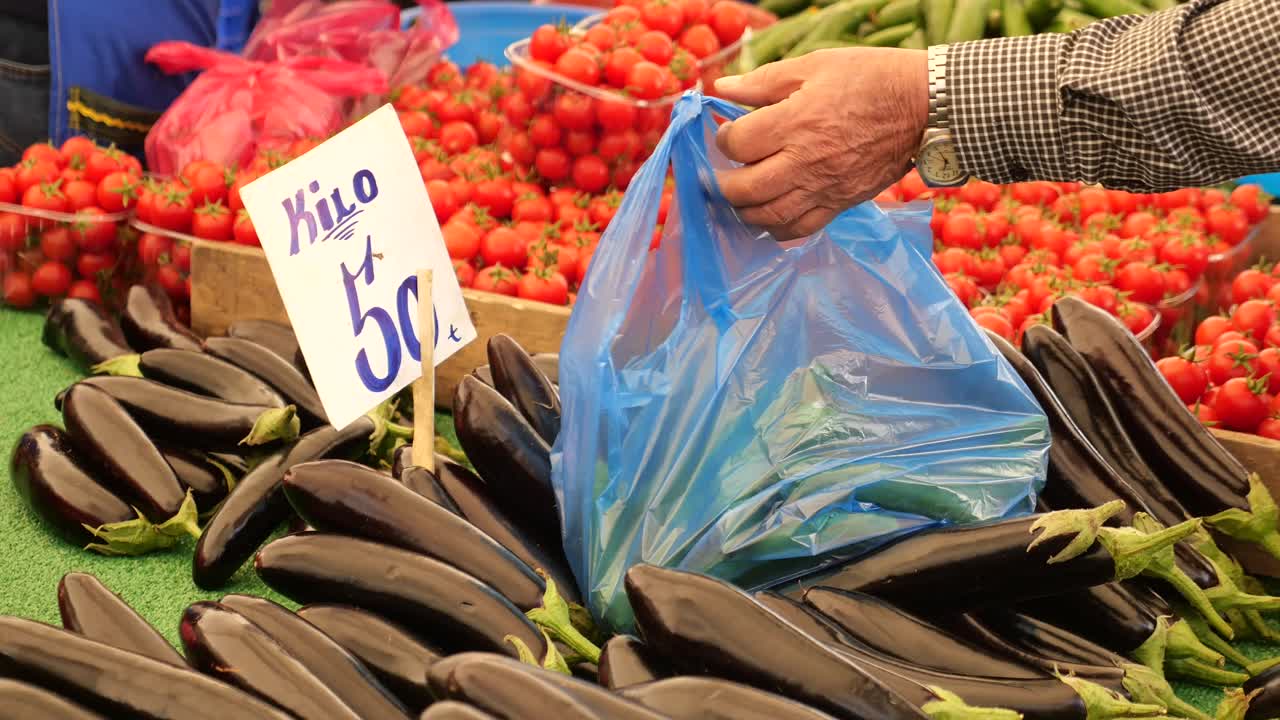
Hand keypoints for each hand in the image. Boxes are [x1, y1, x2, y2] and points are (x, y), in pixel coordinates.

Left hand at [713, 47, 928, 240]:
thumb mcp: (815, 66)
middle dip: (722, 185)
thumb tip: (723, 89)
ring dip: (744, 212)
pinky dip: (777, 230)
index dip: (723, 139)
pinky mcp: (841, 204)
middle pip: (745, 190)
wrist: (924, 107)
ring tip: (738, 199)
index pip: (738, 144)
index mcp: (794, 123)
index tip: (728, 132)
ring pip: (768, 217)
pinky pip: (800, 230)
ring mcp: (824, 188)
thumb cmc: (870, 79)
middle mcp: (805, 162)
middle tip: (718, 176)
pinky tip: (768, 219)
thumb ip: (764, 81)